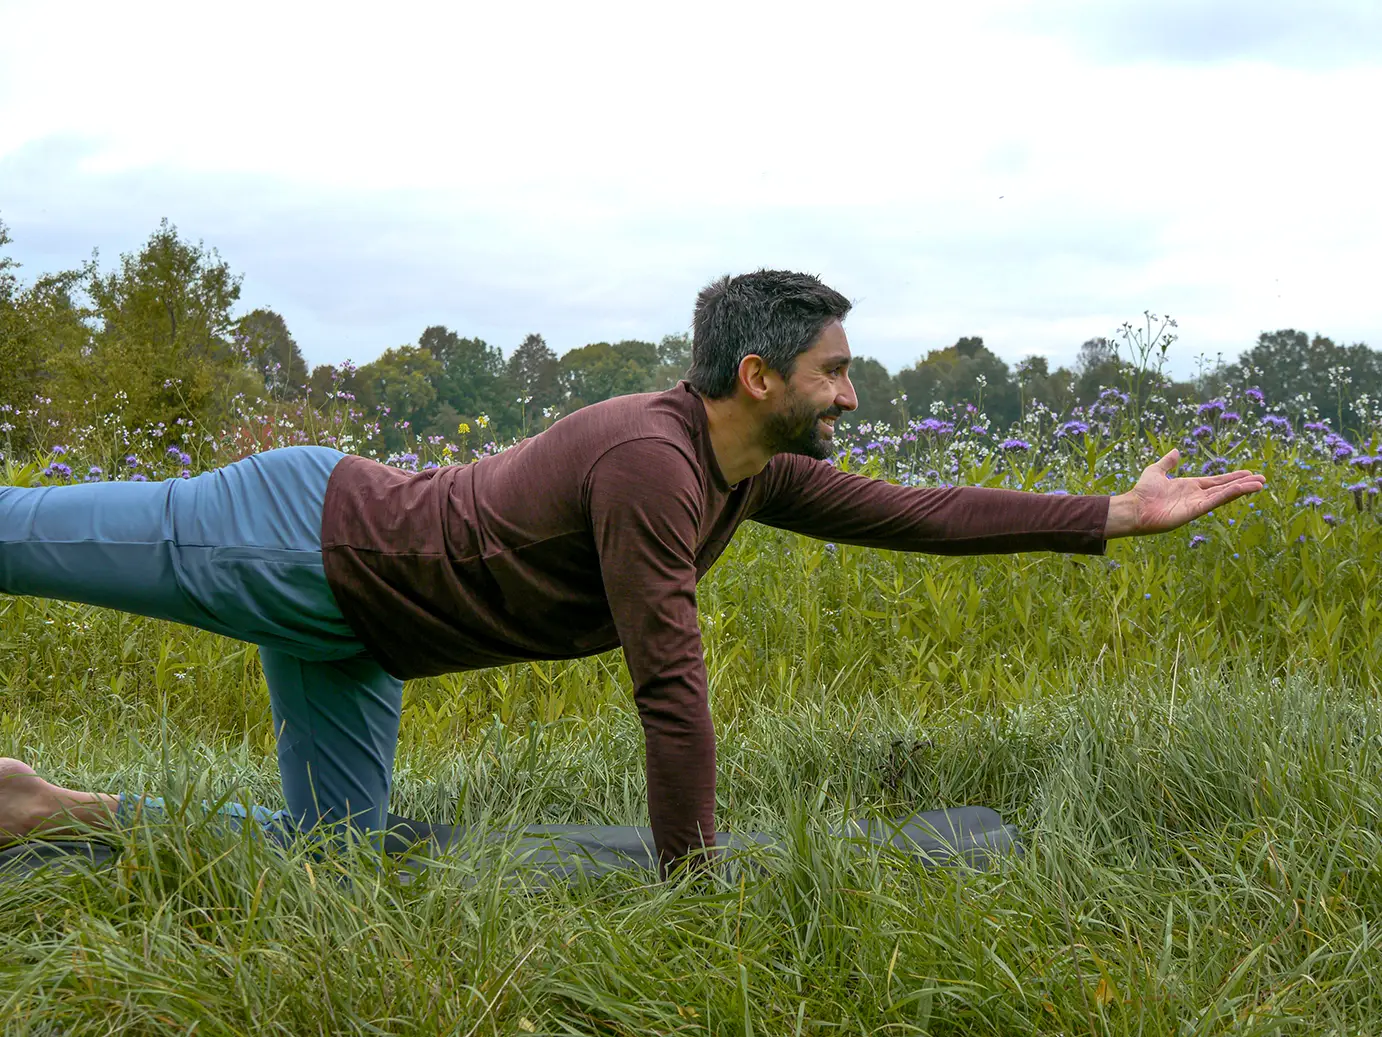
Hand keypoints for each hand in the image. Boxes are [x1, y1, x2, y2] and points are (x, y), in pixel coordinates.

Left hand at [1104, 449, 1265, 537]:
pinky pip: (1215, 501)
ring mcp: (1197, 504)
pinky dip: (1230, 494)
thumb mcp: (1155, 471)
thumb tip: (1176, 451)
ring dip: (1242, 489)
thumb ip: (1167, 463)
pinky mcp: (1195, 511)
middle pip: (1225, 488)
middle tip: (1262, 479)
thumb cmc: (1142, 492)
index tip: (1248, 474)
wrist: (1133, 508)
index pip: (1216, 481)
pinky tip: (1243, 489)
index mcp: (1189, 486)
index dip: (1232, 477)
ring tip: (1260, 484)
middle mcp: (1196, 495)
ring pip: (1224, 494)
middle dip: (1243, 483)